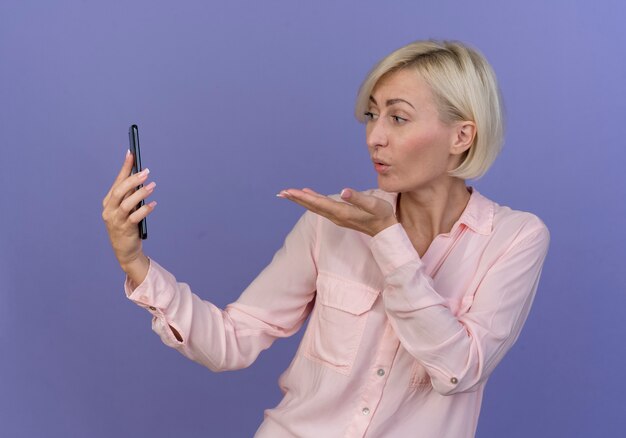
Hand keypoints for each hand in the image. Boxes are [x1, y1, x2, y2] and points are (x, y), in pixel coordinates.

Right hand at [102, 150, 156, 283]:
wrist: (125, 250)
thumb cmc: (127, 225)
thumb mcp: (127, 208)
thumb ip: (131, 195)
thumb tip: (141, 176)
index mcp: (108, 201)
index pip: (117, 181)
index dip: (124, 167)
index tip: (131, 153)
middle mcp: (109, 210)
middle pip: (119, 191)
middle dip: (132, 179)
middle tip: (146, 172)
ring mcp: (116, 220)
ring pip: (127, 204)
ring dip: (140, 193)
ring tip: (152, 186)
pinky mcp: (125, 230)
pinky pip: (135, 217)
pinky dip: (145, 210)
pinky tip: (153, 204)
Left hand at [278, 188, 396, 236]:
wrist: (386, 230)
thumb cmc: (381, 215)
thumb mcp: (372, 204)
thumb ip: (358, 198)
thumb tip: (343, 191)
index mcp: (342, 212)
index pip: (318, 203)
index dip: (303, 197)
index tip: (290, 191)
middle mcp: (336, 216)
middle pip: (312, 206)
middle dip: (296, 199)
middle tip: (281, 193)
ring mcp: (337, 217)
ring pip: (315, 207)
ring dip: (301, 200)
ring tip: (288, 194)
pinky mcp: (339, 216)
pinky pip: (321, 207)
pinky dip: (312, 200)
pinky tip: (307, 194)